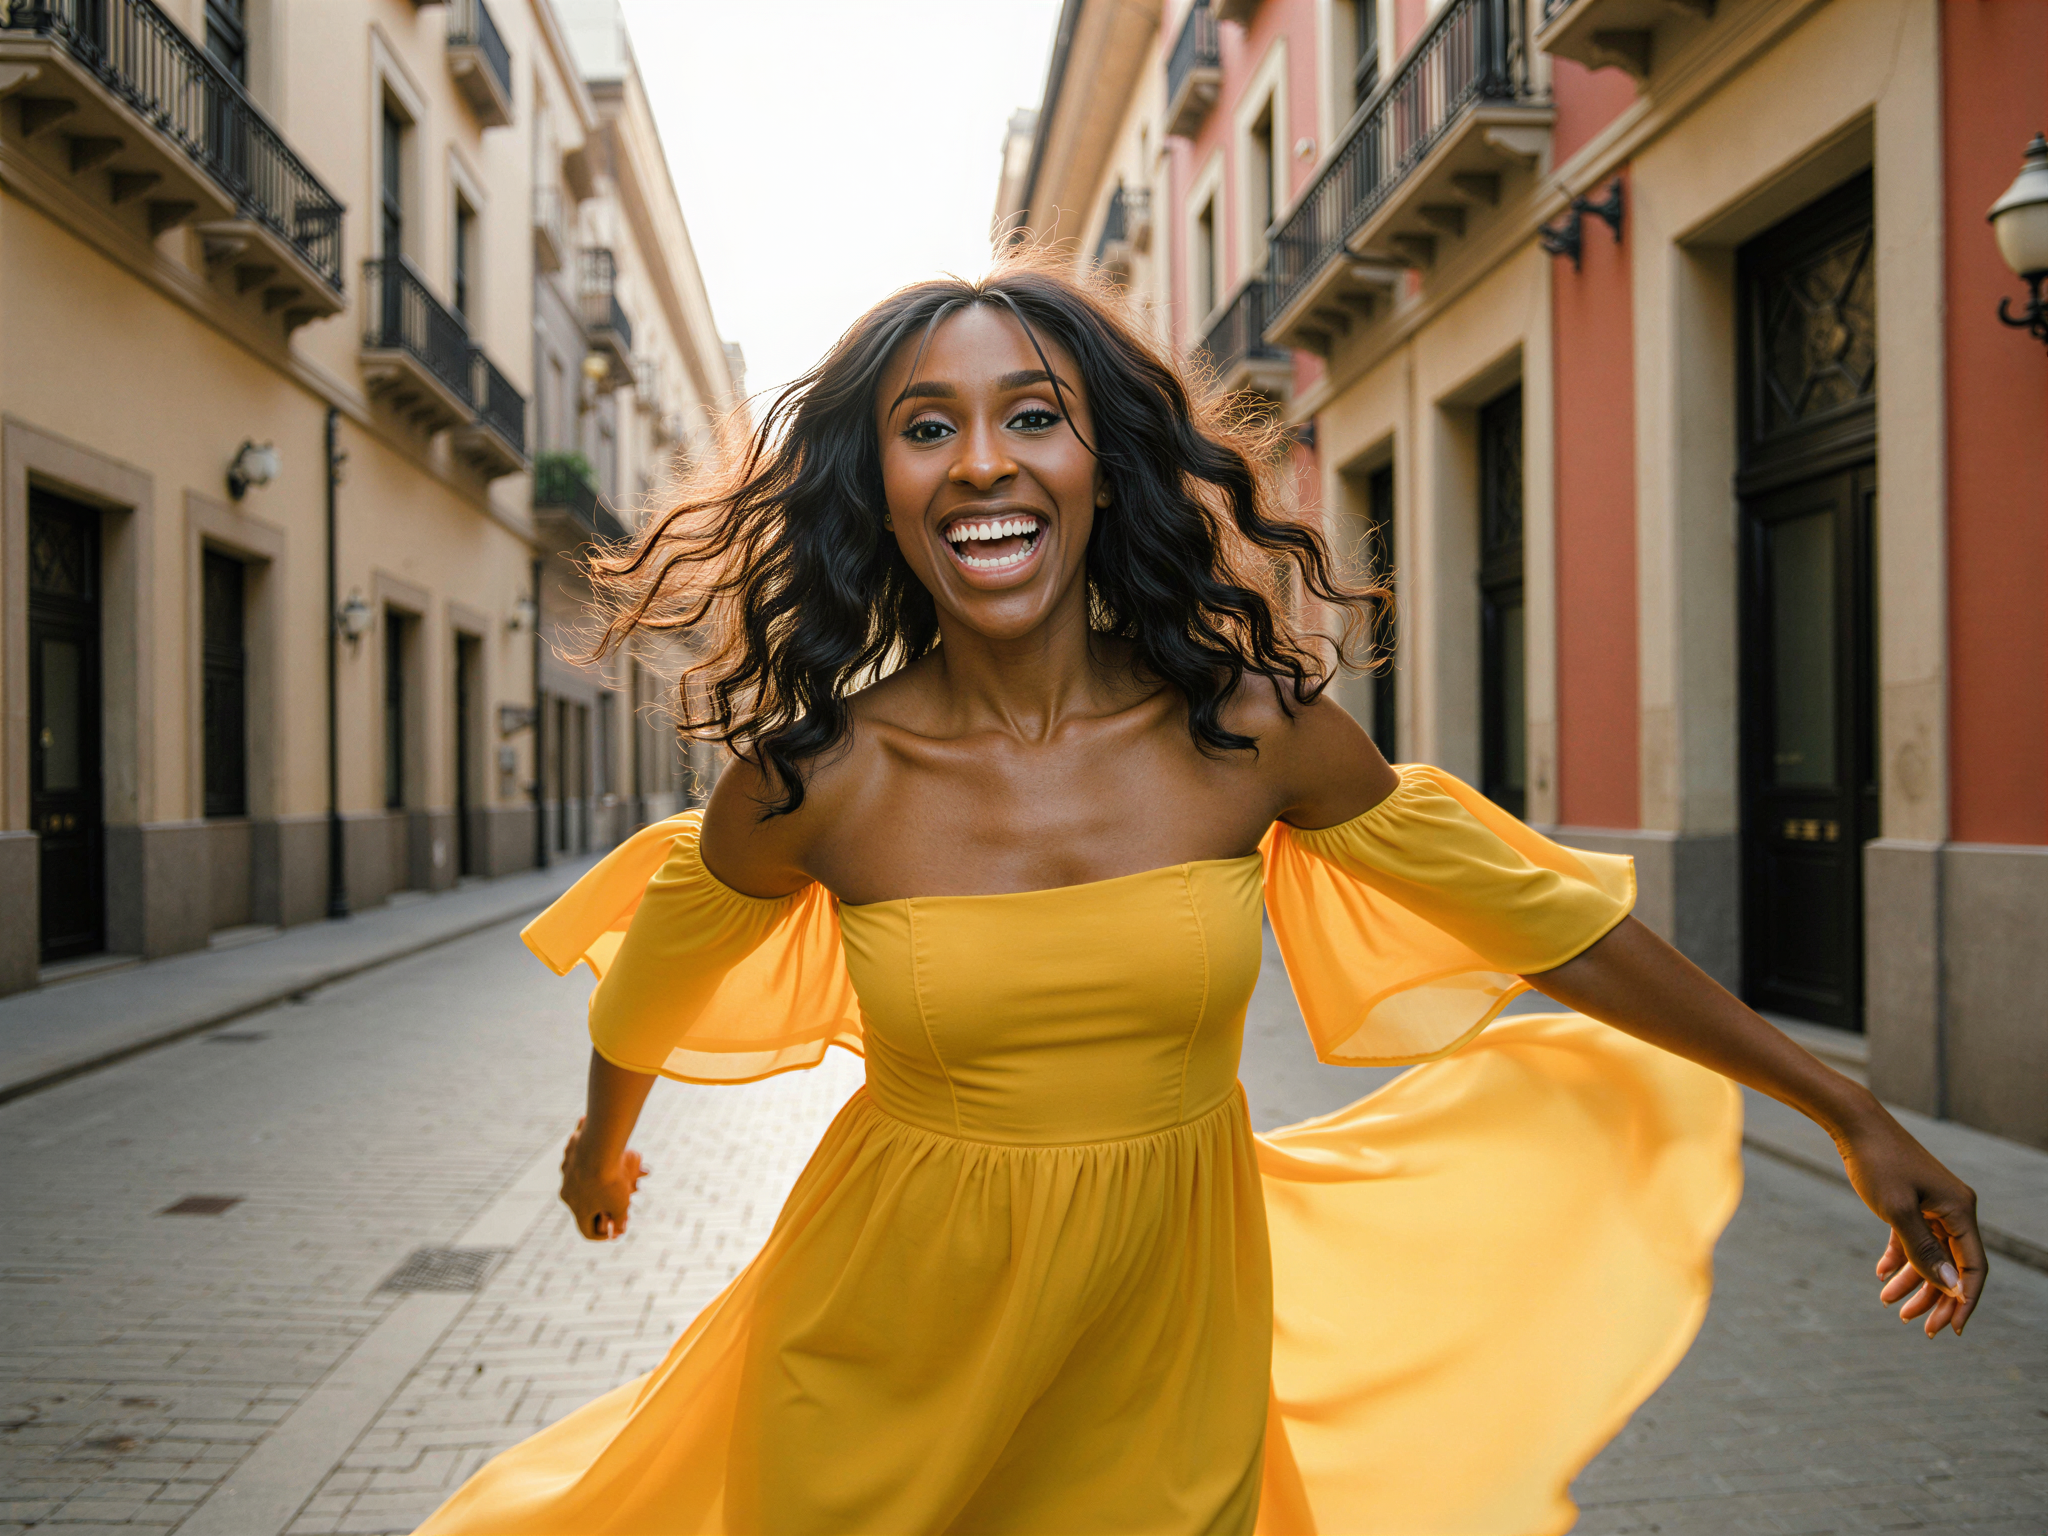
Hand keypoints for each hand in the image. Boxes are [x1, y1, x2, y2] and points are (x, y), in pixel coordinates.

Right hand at [559, 1115, 648, 1240]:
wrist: (598, 1147)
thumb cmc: (611, 1180)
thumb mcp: (620, 1204)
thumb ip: (618, 1220)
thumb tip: (617, 1232)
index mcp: (579, 1210)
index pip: (586, 1231)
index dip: (600, 1236)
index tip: (610, 1232)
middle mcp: (568, 1194)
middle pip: (582, 1206)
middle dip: (597, 1208)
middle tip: (612, 1204)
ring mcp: (566, 1175)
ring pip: (580, 1184)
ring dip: (593, 1186)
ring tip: (609, 1180)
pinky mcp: (569, 1157)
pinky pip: (578, 1165)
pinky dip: (589, 1166)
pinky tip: (601, 1159)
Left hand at [1834, 1109, 1984, 1336]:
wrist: (1853, 1124)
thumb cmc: (1876, 1163)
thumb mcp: (1897, 1211)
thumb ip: (1924, 1251)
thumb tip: (1952, 1290)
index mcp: (1959, 1211)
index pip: (1973, 1268)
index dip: (1964, 1301)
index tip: (1952, 1330)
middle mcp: (1953, 1209)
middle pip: (1952, 1266)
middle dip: (1936, 1298)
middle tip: (1916, 1327)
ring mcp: (1932, 1204)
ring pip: (1930, 1254)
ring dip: (1913, 1281)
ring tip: (1888, 1304)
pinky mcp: (1912, 1200)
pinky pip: (1912, 1238)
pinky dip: (1899, 1257)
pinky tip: (1881, 1275)